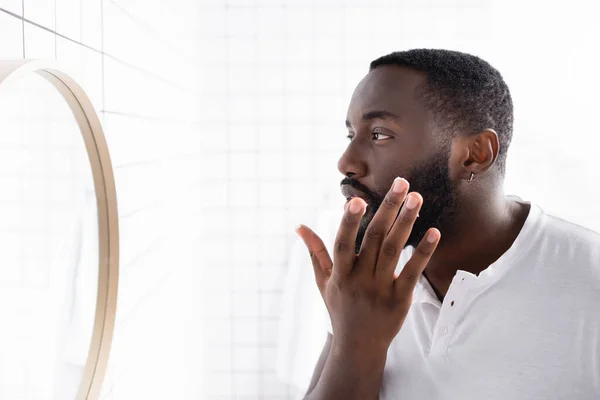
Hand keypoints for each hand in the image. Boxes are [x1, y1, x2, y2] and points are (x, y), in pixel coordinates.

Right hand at [296, 178, 439, 351]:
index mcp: (339, 274)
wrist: (359, 346)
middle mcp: (359, 280)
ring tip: (416, 198)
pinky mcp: (400, 299)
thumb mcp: (323, 282)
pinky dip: (423, 252)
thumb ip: (315, 252)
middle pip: (374, 239)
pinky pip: (413, 272)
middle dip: (388, 208)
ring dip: (406, 222)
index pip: (342, 244)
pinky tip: (433, 232)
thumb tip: (300, 227)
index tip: (357, 200)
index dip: (348, 222)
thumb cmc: (339, 309)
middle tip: (402, 183)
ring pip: (393, 250)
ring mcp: (380, 290)